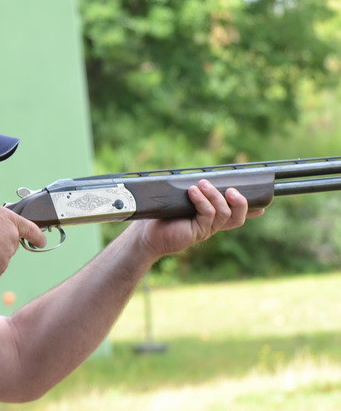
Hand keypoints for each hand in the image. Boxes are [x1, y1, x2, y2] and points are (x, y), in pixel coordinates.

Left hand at [135, 179, 264, 257]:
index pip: (235, 215)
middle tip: (231, 189)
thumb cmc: (162, 215)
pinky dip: (202, 201)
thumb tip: (200, 177)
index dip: (251, 211)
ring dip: (215, 195)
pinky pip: (207, 214)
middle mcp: (212, 225)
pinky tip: (193, 192)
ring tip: (202, 184)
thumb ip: (195, 192)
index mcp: (211, 218)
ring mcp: (206, 230)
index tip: (264, 207)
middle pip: (238, 217)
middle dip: (241, 202)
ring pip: (224, 213)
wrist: (146, 233)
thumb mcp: (181, 200)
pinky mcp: (197, 231)